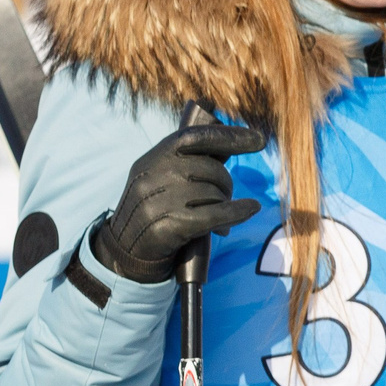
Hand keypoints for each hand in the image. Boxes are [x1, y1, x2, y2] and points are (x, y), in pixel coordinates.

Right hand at [90, 124, 267, 283]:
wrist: (127, 250)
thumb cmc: (157, 208)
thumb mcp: (163, 178)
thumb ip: (192, 161)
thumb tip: (238, 143)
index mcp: (153, 158)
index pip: (193, 137)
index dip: (229, 136)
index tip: (258, 140)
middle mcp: (153, 175)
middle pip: (211, 169)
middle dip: (226, 183)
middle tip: (224, 195)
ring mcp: (159, 200)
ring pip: (215, 193)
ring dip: (225, 203)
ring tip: (218, 214)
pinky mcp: (169, 225)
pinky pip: (216, 213)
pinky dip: (238, 211)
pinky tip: (250, 209)